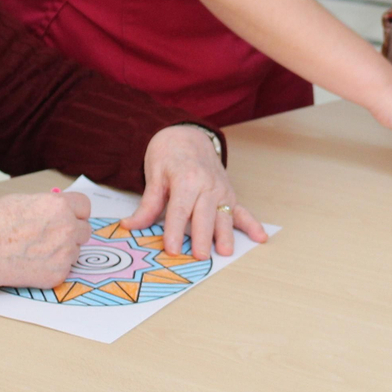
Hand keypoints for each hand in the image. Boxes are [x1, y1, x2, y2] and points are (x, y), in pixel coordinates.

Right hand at [0, 191, 91, 296]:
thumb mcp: (21, 200)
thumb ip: (45, 206)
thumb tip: (53, 210)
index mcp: (58, 205)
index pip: (85, 207)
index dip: (75, 212)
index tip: (69, 217)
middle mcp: (66, 228)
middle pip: (84, 231)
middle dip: (71, 233)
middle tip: (51, 237)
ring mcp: (63, 253)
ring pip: (75, 252)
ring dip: (62, 252)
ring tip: (35, 251)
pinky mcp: (56, 276)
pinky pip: (64, 270)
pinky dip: (52, 269)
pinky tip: (31, 265)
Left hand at [123, 125, 266, 258]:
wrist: (187, 135)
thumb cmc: (169, 155)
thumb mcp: (154, 175)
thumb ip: (148, 204)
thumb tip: (130, 225)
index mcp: (186, 179)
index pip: (180, 209)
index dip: (175, 230)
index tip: (172, 249)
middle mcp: (206, 185)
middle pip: (204, 215)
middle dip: (203, 237)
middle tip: (200, 257)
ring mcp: (221, 190)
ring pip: (223, 215)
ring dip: (226, 234)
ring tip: (226, 251)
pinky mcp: (229, 195)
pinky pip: (241, 210)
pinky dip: (252, 224)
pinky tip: (260, 237)